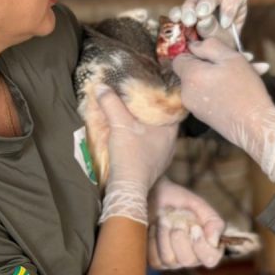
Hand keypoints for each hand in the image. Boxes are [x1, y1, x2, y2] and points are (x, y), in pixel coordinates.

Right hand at [97, 88, 178, 224]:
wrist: (128, 188)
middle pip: (164, 120)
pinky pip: (152, 146)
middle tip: (141, 98)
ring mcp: (164, 155)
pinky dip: (144, 139)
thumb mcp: (120, 124)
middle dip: (153, 110)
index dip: (163, 96)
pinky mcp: (155, 165)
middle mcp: (172, 142)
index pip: (172, 107)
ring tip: (135, 115)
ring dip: (148, 126)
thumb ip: (111, 103)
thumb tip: (102, 86)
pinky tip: (133, 136)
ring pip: (158, 134)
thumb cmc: (131, 154)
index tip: (154, 87)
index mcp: (171, 130)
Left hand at [148, 178, 224, 268]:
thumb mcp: (201, 207)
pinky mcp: (157, 260)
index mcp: (208, 246)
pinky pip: (155, 259)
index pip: (210, 259)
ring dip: (164, 236)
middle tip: (177, 221)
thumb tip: (214, 241)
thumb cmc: (183, 202)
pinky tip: (154, 227)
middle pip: (187, 260)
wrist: (158, 196)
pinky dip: (154, 240)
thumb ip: (214, 223)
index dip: (201, 246)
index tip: (195, 227)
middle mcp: (193, 258)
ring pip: (169, 260)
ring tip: (163, 219)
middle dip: (180, 238)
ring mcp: (174, 262)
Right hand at [169, 0, 247, 48]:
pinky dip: (176, 14)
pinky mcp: (183, 15)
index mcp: (235, 4)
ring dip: (190, 10)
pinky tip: (175, 19)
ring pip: (193, 1)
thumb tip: (203, 21)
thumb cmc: (223, 48)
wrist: (210, 62)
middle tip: (201, 14)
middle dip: (207, 2)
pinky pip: (178, 11)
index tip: (226, 23)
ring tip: (188, 21)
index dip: (231, 4)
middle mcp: (216, 1)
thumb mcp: (225, 43)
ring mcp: (198, 6)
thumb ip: (217, 32)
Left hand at [172, 39, 274, 181]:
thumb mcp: (231, 58)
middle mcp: (186, 92)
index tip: (214, 52)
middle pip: (194, 70)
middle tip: (242, 59)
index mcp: (190, 76)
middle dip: (215, 63)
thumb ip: (209, 46)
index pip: (179, 57)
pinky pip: (209, 95)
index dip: (196, 52)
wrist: (255, 126)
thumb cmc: (245, 90)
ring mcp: (194, 106)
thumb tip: (194, 45)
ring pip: (204, 83)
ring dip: (223, 75)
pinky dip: (222, 89)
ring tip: (251, 71)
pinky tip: (244, 87)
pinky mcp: (203, 116)